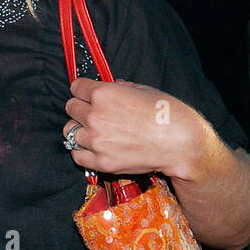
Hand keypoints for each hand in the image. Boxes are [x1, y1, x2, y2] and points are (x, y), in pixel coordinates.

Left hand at [63, 78, 204, 179]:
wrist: (179, 143)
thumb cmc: (166, 113)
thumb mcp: (142, 89)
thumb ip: (119, 88)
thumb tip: (110, 87)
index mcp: (103, 94)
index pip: (75, 88)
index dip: (81, 90)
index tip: (86, 94)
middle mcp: (95, 116)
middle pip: (70, 108)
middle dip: (80, 108)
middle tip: (91, 112)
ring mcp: (96, 141)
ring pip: (70, 131)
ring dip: (79, 129)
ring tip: (93, 131)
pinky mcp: (101, 162)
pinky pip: (77, 156)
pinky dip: (82, 151)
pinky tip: (92, 147)